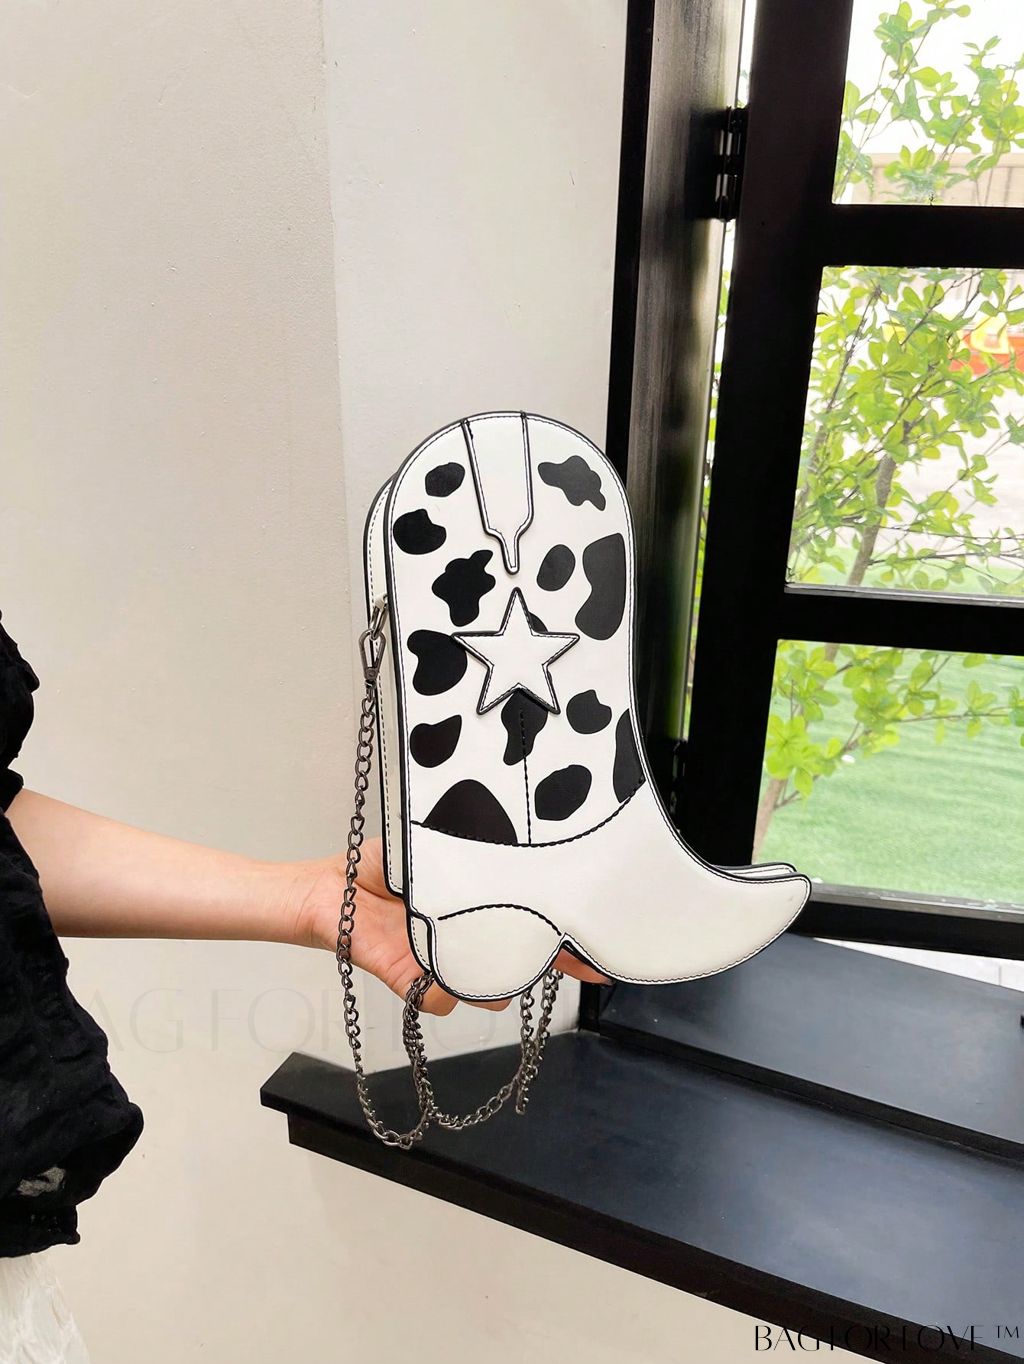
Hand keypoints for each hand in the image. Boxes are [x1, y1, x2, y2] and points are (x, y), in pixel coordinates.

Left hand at [291, 837, 607, 1016]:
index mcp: (479, 908)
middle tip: (571, 954)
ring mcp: (441, 966)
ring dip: (490, 973)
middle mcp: (467, 942)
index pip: (534, 927)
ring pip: (487, 991)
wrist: (328, 888)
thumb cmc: (383, 865)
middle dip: (550, 963)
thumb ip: (469, 850)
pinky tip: (424, 961)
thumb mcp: (435, 844)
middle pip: (522, 966)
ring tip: (480, 939)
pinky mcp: (407, 979)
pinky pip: (436, 1000)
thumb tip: (507, 832)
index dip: (570, 940)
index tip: (604, 948)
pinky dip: (435, 987)